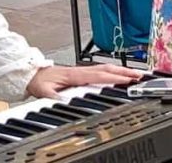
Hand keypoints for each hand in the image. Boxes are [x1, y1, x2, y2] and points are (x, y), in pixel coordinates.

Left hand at [25, 64, 144, 98]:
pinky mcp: (81, 73)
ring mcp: (82, 71)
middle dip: (124, 72)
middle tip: (139, 76)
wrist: (31, 75)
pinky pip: (101, 71)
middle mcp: (81, 71)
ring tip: (134, 75)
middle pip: (107, 69)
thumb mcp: (44, 92)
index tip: (127, 80)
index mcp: (75, 75)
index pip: (99, 76)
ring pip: (105, 69)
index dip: (114, 78)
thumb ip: (54, 98)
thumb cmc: (39, 82)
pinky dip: (113, 72)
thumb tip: (64, 103)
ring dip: (121, 71)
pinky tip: (118, 75)